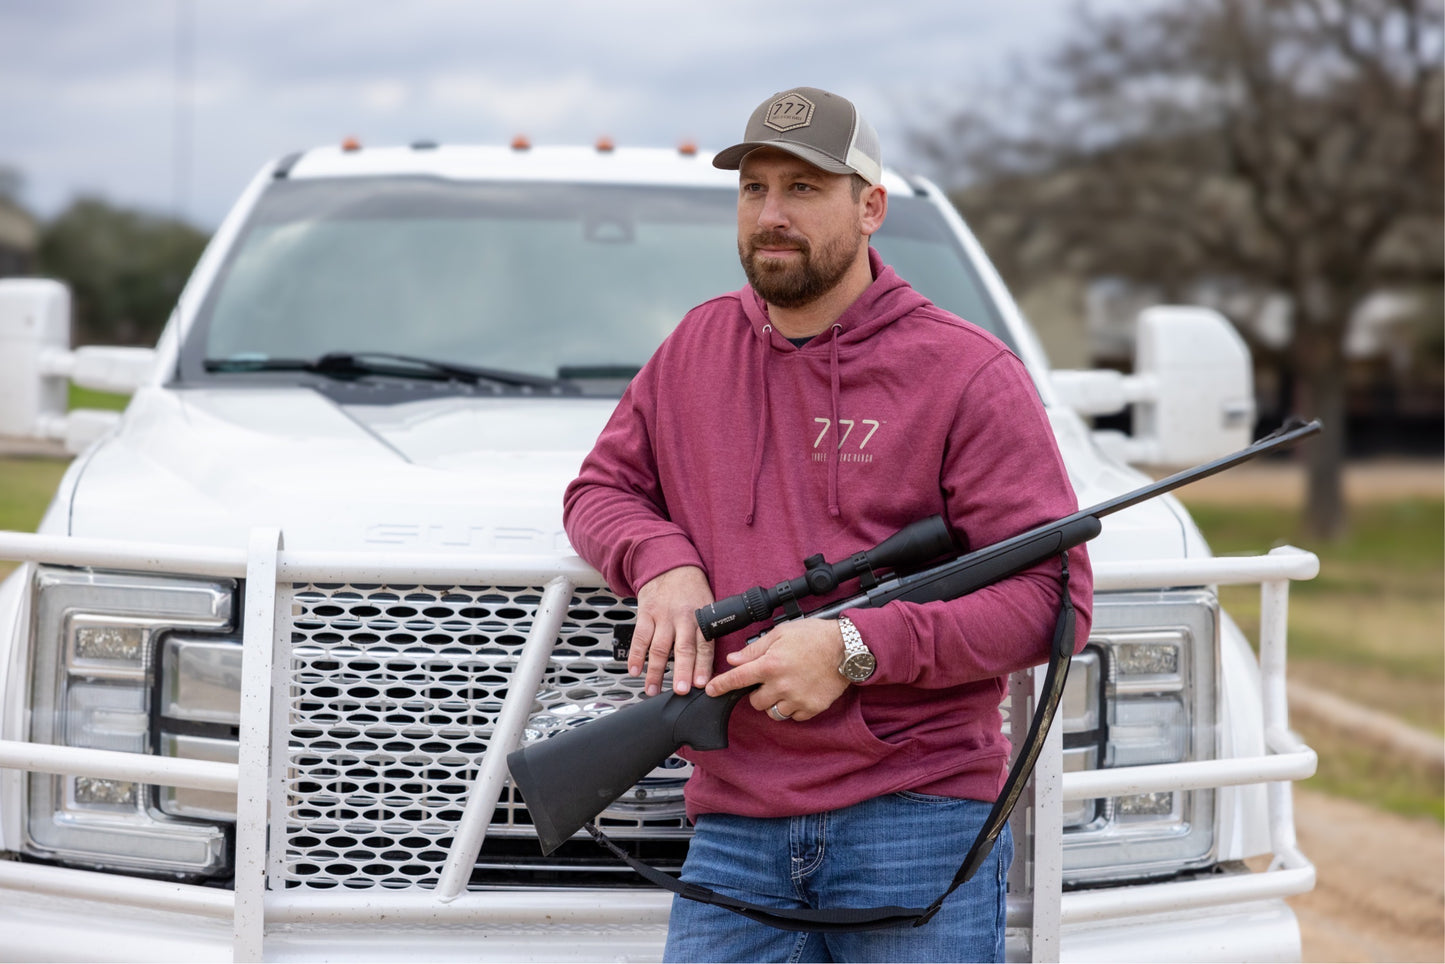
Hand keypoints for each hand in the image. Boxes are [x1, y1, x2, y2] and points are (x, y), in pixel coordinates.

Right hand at [632, 566, 714, 695]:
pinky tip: (634, 670)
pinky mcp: (646, 614)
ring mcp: (662, 616)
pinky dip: (635, 655)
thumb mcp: (708, 606)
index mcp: (701, 617)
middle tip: (680, 690)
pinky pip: (639, 637)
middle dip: (681, 671)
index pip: (704, 644)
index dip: (703, 665)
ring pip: (659, 647)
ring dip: (655, 671)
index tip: (702, 684)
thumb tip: (711, 665)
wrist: (669, 564)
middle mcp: (682, 617)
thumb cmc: (691, 590)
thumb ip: (708, 631)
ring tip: (653, 689)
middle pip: (683, 648)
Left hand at [704, 618, 848, 722]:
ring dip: (774, 702)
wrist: (848, 648)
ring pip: (773, 712)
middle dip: (757, 692)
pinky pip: (794, 717)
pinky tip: (799, 693)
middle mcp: (781, 685)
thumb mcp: (781, 633)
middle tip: (770, 680)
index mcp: (770, 664)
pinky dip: (793, 708)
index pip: (737, 679)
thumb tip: (734, 659)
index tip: (711, 691)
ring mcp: (797, 699)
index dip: (720, 686)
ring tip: (785, 687)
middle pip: (755, 702)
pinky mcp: (812, 708)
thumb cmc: (814, 636)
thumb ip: (755, 649)